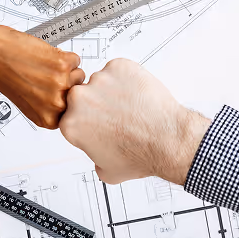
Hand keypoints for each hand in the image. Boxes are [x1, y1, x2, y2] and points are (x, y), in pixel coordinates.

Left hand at [0, 1, 83, 128]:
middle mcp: (55, 105)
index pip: (72, 112)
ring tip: (43, 66)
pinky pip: (75, 59)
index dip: (63, 98)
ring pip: (79, 75)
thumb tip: (71, 100)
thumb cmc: (2, 74)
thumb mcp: (27, 102)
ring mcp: (61, 84)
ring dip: (65, 68)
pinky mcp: (63, 64)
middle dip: (66, 83)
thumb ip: (49, 107)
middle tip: (45, 77)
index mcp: (48, 119)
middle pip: (78, 94)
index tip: (53, 92)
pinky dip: (62, 54)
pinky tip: (44, 57)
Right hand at [60, 59, 209, 183]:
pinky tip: (138, 95)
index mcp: (71, 123)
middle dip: (97, 105)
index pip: (71, 116)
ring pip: (102, 81)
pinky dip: (128, 78)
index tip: (98, 124)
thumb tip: (96, 149)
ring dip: (113, 91)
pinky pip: (119, 69)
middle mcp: (80, 99)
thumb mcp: (106, 170)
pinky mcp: (119, 67)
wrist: (168, 140)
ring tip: (132, 107)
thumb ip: (93, 155)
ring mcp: (100, 80)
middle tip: (117, 116)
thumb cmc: (140, 155)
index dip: (86, 121)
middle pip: (83, 96)